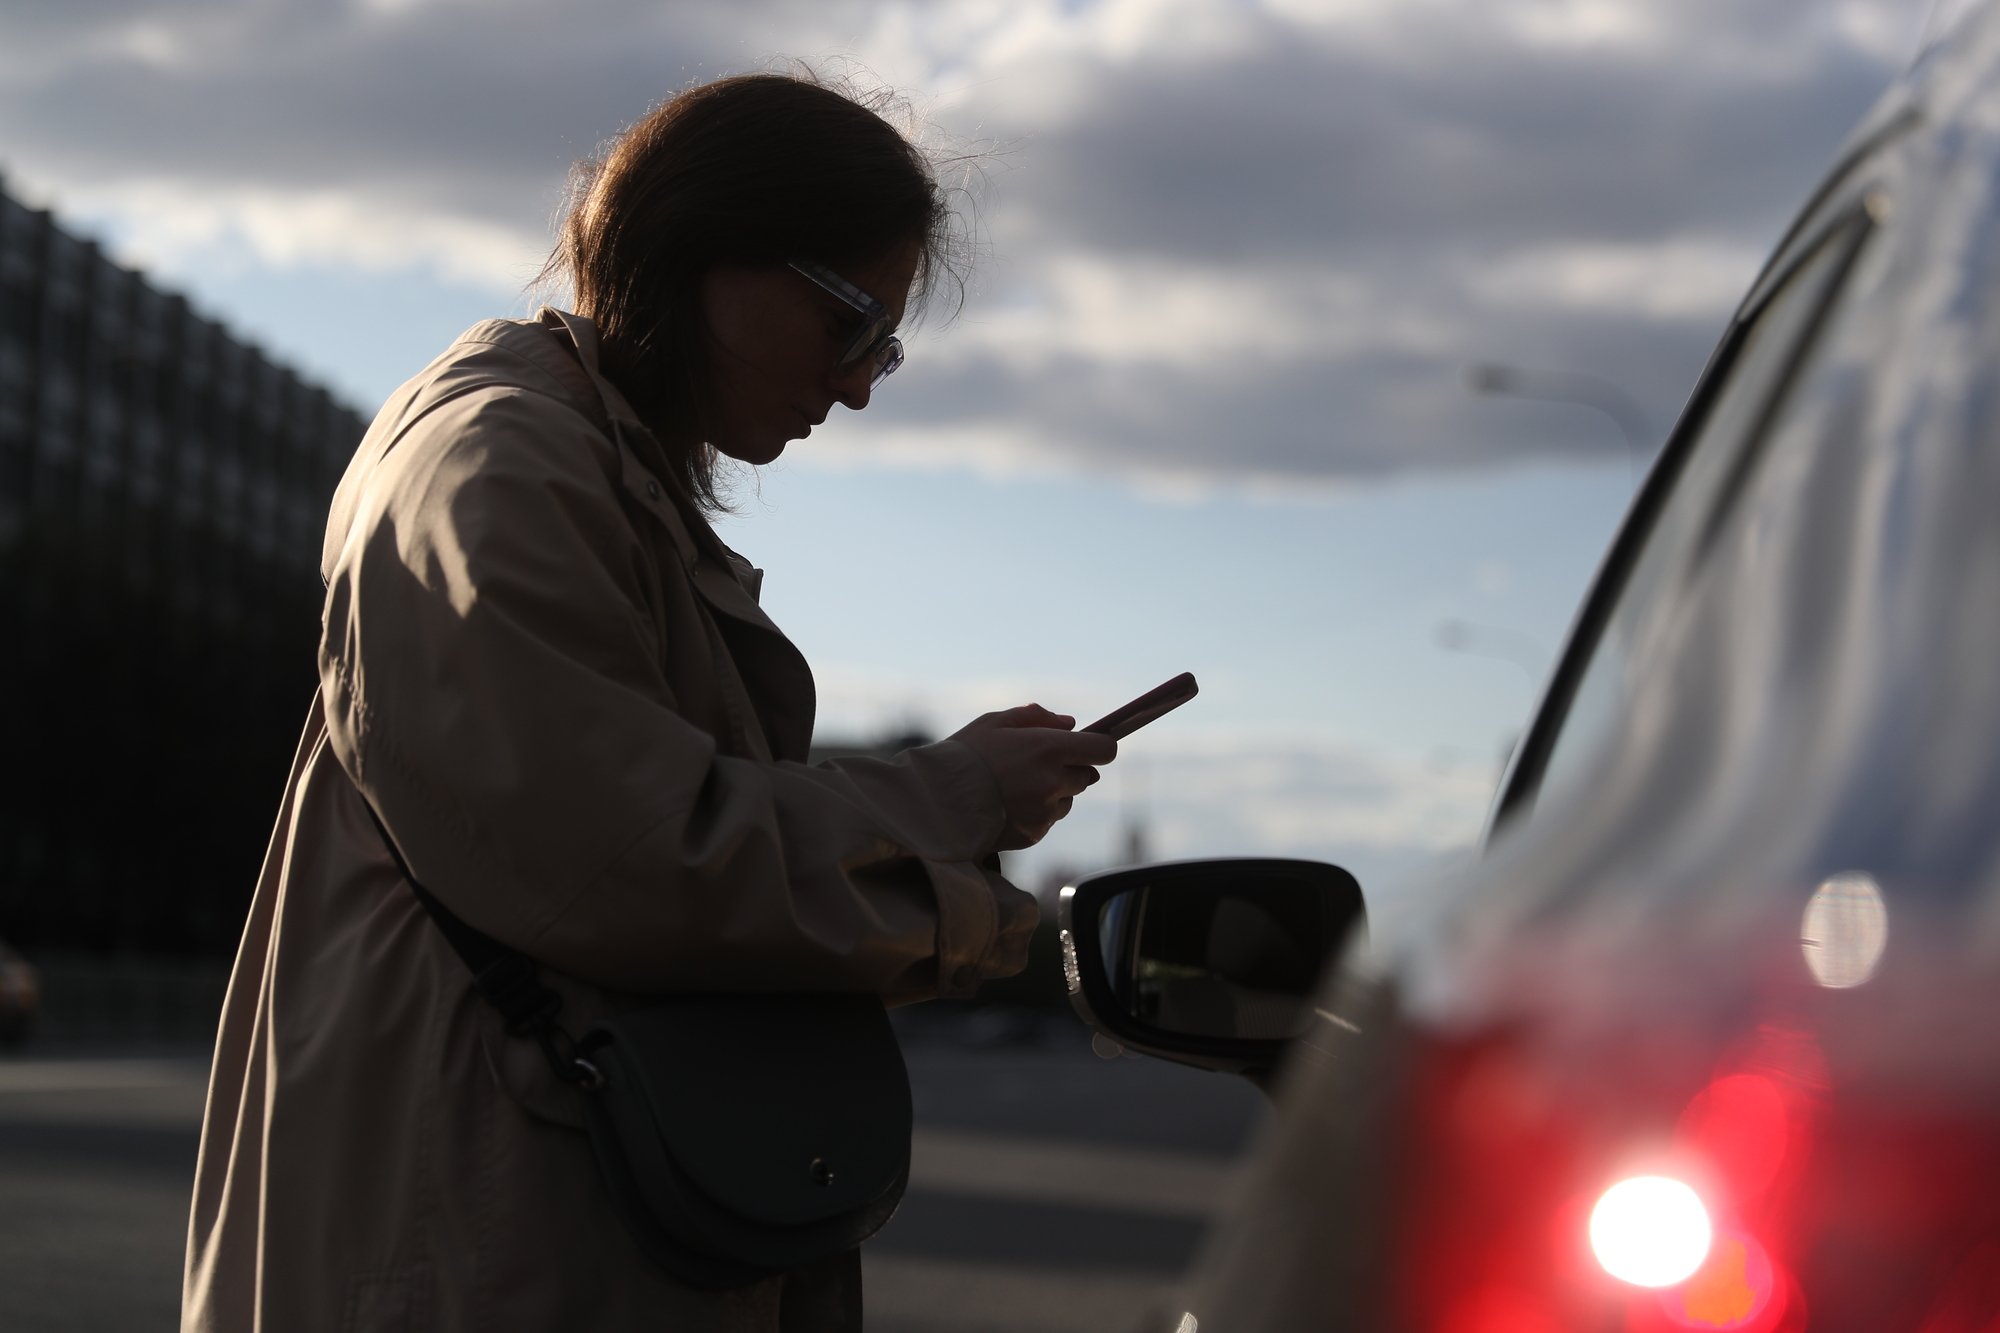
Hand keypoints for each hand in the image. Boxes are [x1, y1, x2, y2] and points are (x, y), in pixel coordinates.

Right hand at [948, 704, 1117, 850]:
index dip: (1098, 745)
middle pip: (1087, 775)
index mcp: (1048, 748)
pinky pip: (1049, 819)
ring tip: (1016, 786)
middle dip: (1069, 768)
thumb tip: (1069, 723)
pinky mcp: (1035, 834)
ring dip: (1055, 792)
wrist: (935, 803)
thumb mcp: (994, 723)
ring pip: (1068, 799)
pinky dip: (1037, 812)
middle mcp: (1053, 781)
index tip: (1087, 745)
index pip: (1103, 749)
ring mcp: (1045, 811)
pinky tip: (1008, 804)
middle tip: (1036, 764)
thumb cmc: (962, 756)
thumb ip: (1036, 717)